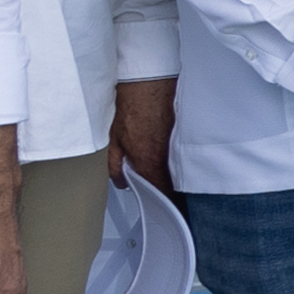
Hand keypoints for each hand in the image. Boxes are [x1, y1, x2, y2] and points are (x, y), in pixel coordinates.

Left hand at [107, 77, 176, 196]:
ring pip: (175, 168)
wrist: (147, 83)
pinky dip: (173, 160)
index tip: (167, 211)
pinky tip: (166, 158)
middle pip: (171, 182)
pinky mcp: (181, 134)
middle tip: (167, 200)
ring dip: (171, 176)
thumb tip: (122, 181)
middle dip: (169, 192)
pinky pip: (178, 154)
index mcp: (149, 161)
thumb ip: (116, 166)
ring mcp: (176, 144)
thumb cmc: (131, 107)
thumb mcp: (113, 141)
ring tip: (165, 182)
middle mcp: (166, 155)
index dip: (166, 204)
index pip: (162, 192)